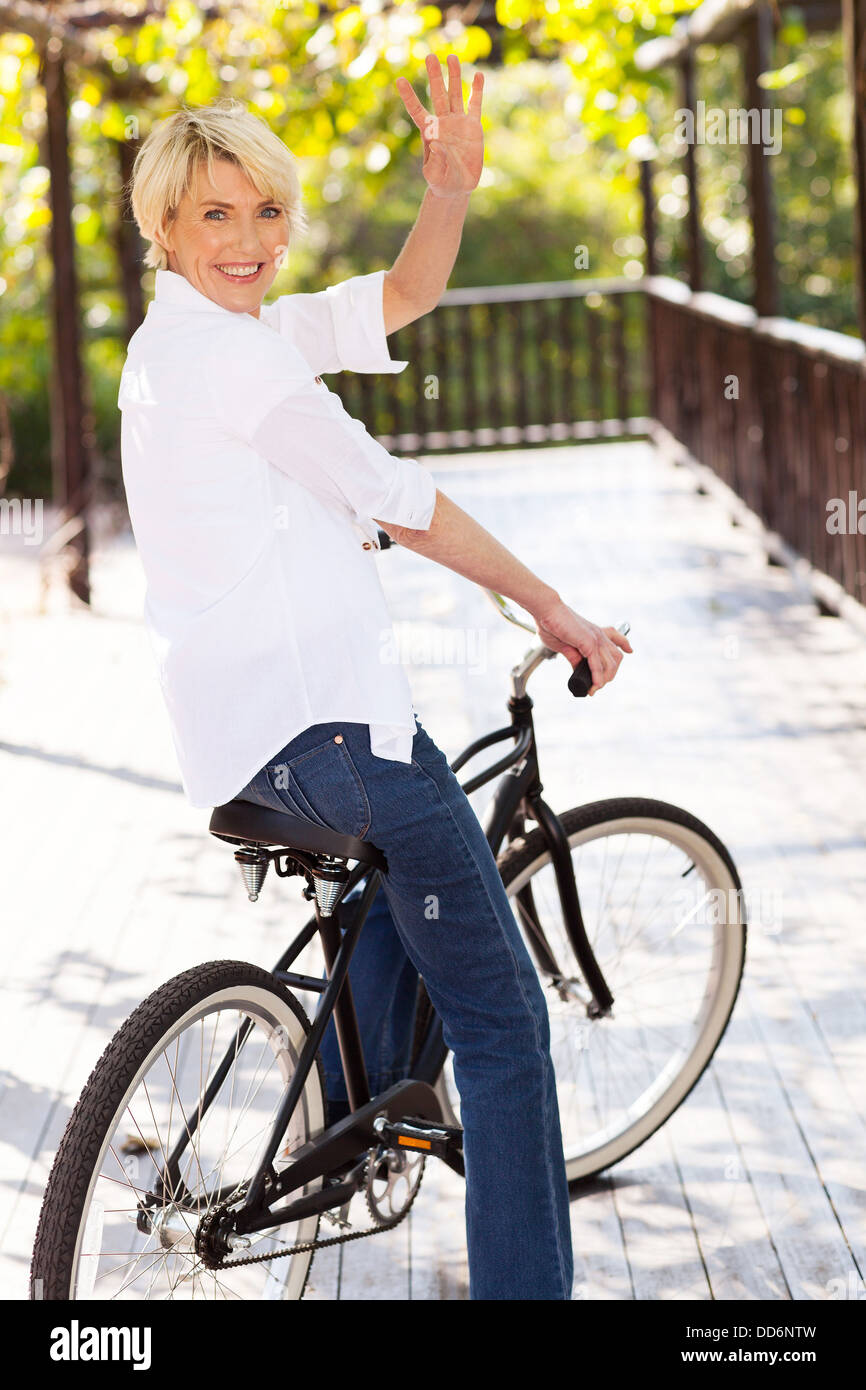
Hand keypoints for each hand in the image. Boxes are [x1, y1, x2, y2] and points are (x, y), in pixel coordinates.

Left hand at [396, 54, 483, 198]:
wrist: (458, 187)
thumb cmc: (441, 182)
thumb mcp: (434, 175)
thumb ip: (435, 160)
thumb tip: (436, 143)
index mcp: (429, 132)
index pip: (416, 110)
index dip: (409, 96)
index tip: (399, 80)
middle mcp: (443, 123)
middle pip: (437, 95)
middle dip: (434, 76)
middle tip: (430, 56)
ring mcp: (458, 123)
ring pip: (455, 94)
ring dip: (453, 76)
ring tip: (451, 57)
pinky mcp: (473, 127)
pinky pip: (474, 105)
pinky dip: (476, 91)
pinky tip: (477, 75)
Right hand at [533, 599, 632, 695]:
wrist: (547, 612)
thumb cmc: (551, 625)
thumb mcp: (565, 645)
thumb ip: (574, 657)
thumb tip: (578, 670)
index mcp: (594, 631)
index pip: (616, 637)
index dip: (624, 644)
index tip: (629, 650)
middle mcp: (599, 634)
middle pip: (616, 657)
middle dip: (610, 674)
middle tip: (596, 685)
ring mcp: (596, 638)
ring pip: (610, 665)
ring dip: (603, 680)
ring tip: (593, 689)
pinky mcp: (589, 643)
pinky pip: (598, 666)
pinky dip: (597, 678)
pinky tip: (593, 687)